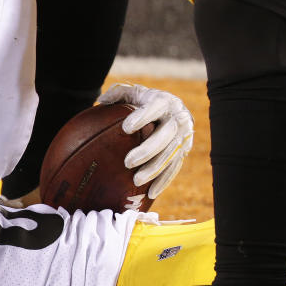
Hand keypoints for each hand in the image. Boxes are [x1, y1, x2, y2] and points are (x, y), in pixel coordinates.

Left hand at [97, 84, 193, 199]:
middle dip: (148, 150)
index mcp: (165, 101)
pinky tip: (151, 193)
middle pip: (166, 135)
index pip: (155, 108)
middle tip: (127, 162)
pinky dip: (163, 181)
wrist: (173, 109)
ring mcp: (184, 136)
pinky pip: (175, 168)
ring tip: (136, 180)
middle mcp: (178, 118)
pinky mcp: (184, 151)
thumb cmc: (146, 100)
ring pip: (171, 154)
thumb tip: (101, 100)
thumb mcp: (134, 92)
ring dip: (155, 169)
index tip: (126, 128)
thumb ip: (119, 93)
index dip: (142, 117)